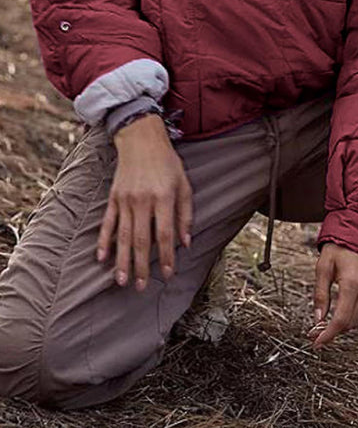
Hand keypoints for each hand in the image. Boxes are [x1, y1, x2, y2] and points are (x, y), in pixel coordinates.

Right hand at [96, 113, 192, 290]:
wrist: (141, 139)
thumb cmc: (167, 163)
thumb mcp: (184, 185)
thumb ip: (185, 214)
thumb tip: (186, 243)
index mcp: (163, 198)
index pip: (164, 234)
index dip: (166, 256)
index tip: (167, 274)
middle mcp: (143, 200)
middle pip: (141, 240)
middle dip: (140, 266)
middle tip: (140, 287)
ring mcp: (125, 199)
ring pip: (122, 236)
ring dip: (121, 260)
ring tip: (121, 281)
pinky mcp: (113, 197)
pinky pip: (108, 223)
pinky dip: (104, 241)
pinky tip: (101, 257)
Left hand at [308, 242, 357, 348]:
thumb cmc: (341, 245)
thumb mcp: (323, 266)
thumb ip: (320, 293)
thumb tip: (318, 318)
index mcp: (352, 283)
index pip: (341, 320)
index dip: (328, 334)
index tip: (317, 342)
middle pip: (350, 323)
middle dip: (333, 331)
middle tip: (317, 331)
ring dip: (343, 325)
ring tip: (327, 323)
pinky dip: (353, 315)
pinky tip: (341, 311)